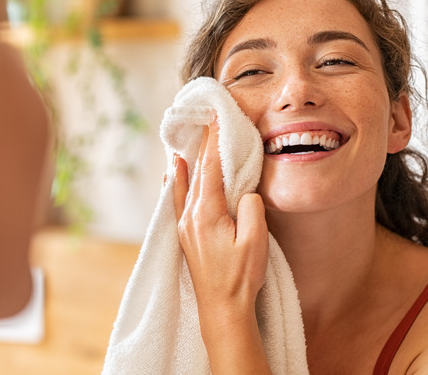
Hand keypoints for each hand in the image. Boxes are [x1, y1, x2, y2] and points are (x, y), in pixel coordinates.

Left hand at [173, 118, 270, 373]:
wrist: (222, 309)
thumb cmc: (241, 277)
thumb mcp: (256, 240)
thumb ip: (251, 209)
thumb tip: (244, 192)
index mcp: (206, 213)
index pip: (211, 168)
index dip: (215, 141)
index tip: (218, 118)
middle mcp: (190, 216)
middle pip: (196, 172)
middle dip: (202, 145)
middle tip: (205, 119)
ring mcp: (185, 227)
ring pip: (184, 184)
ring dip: (188, 160)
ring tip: (185, 138)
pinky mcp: (186, 237)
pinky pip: (177, 200)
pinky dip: (176, 182)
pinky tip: (171, 173)